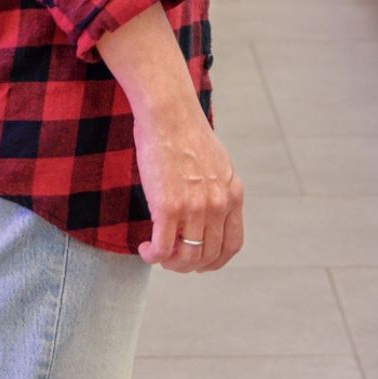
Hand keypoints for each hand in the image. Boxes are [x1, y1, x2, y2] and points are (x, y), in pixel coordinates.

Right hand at [130, 110, 244, 272]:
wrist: (168, 113)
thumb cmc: (185, 133)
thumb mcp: (216, 163)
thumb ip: (217, 189)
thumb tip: (208, 211)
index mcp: (233, 194)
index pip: (232, 245)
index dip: (215, 260)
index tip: (198, 262)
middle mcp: (218, 204)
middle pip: (209, 255)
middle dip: (188, 264)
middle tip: (170, 258)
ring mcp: (195, 207)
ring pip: (187, 258)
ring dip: (170, 263)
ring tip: (156, 254)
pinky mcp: (168, 206)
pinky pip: (163, 249)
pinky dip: (152, 256)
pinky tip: (144, 249)